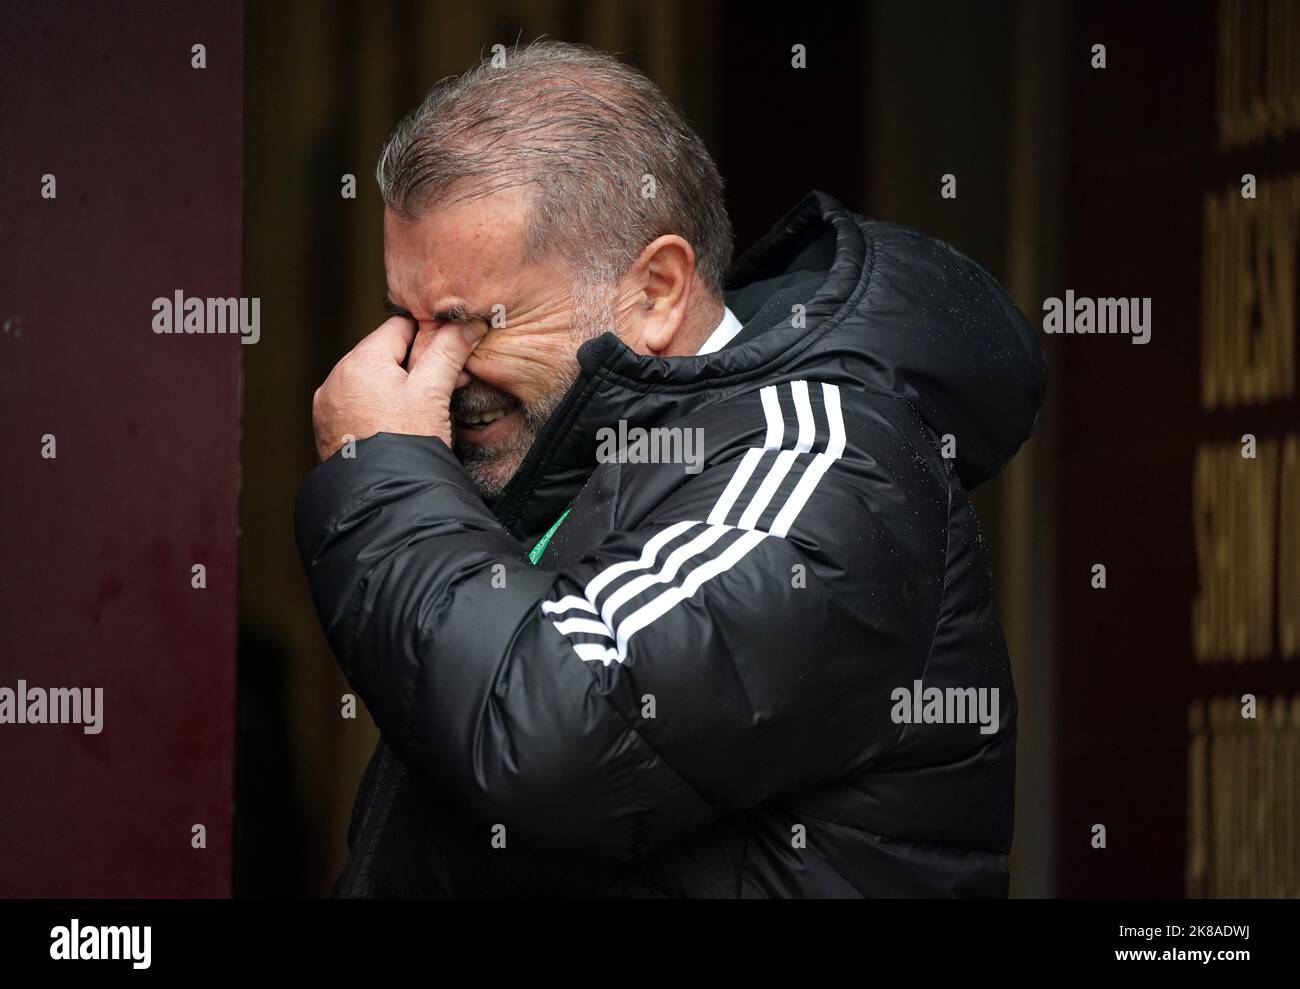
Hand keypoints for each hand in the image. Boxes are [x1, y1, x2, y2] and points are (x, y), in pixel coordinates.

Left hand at [312, 316, 486, 459]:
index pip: (400, 326)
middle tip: (448, 383)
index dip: (430, 336)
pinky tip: (401, 424)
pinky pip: (358, 404)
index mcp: (359, 361)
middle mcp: (336, 378)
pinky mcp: (328, 428)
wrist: (383, 501)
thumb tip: (469, 323)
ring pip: (372, 380)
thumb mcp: (433, 393)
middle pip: (385, 354)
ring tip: (427, 408)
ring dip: (399, 386)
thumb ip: (449, 351)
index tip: (451, 353)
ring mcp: (328, 405)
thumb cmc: (405, 447)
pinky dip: (379, 407)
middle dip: (417, 364)